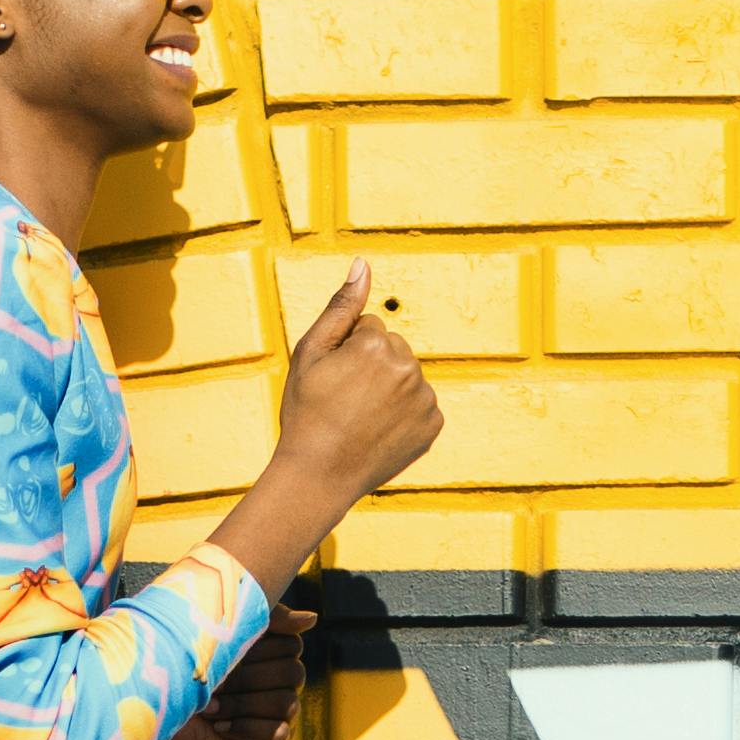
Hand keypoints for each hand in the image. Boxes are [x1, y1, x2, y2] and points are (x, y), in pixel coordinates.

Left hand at [165, 602, 308, 739]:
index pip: (293, 645)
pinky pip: (279, 732)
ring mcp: (279, 718)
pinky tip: (219, 728)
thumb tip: (313, 619)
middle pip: (293, 673)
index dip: (260, 649)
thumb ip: (267, 618)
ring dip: (241, 704)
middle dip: (247, 678)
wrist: (153, 717)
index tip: (226, 652)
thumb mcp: (224, 633)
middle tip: (213, 683)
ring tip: (208, 708)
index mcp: (272, 657)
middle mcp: (280, 687)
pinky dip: (246, 727)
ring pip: (286, 702)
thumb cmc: (181, 672)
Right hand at [205, 265, 443, 606]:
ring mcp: (424, 399)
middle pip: (392, 350)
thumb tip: (363, 263)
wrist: (318, 476)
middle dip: (371, 367)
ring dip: (388, 389)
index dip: (345, 352)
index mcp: (378, 344)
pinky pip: (419, 405)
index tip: (332, 379)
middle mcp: (408, 367)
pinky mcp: (433, 425)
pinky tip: (379, 431)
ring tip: (361, 418)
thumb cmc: (306, 413)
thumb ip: (341, 305)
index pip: (369, 329)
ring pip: (406, 377)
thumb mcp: (310, 353)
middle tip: (345, 400)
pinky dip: (403, 414)